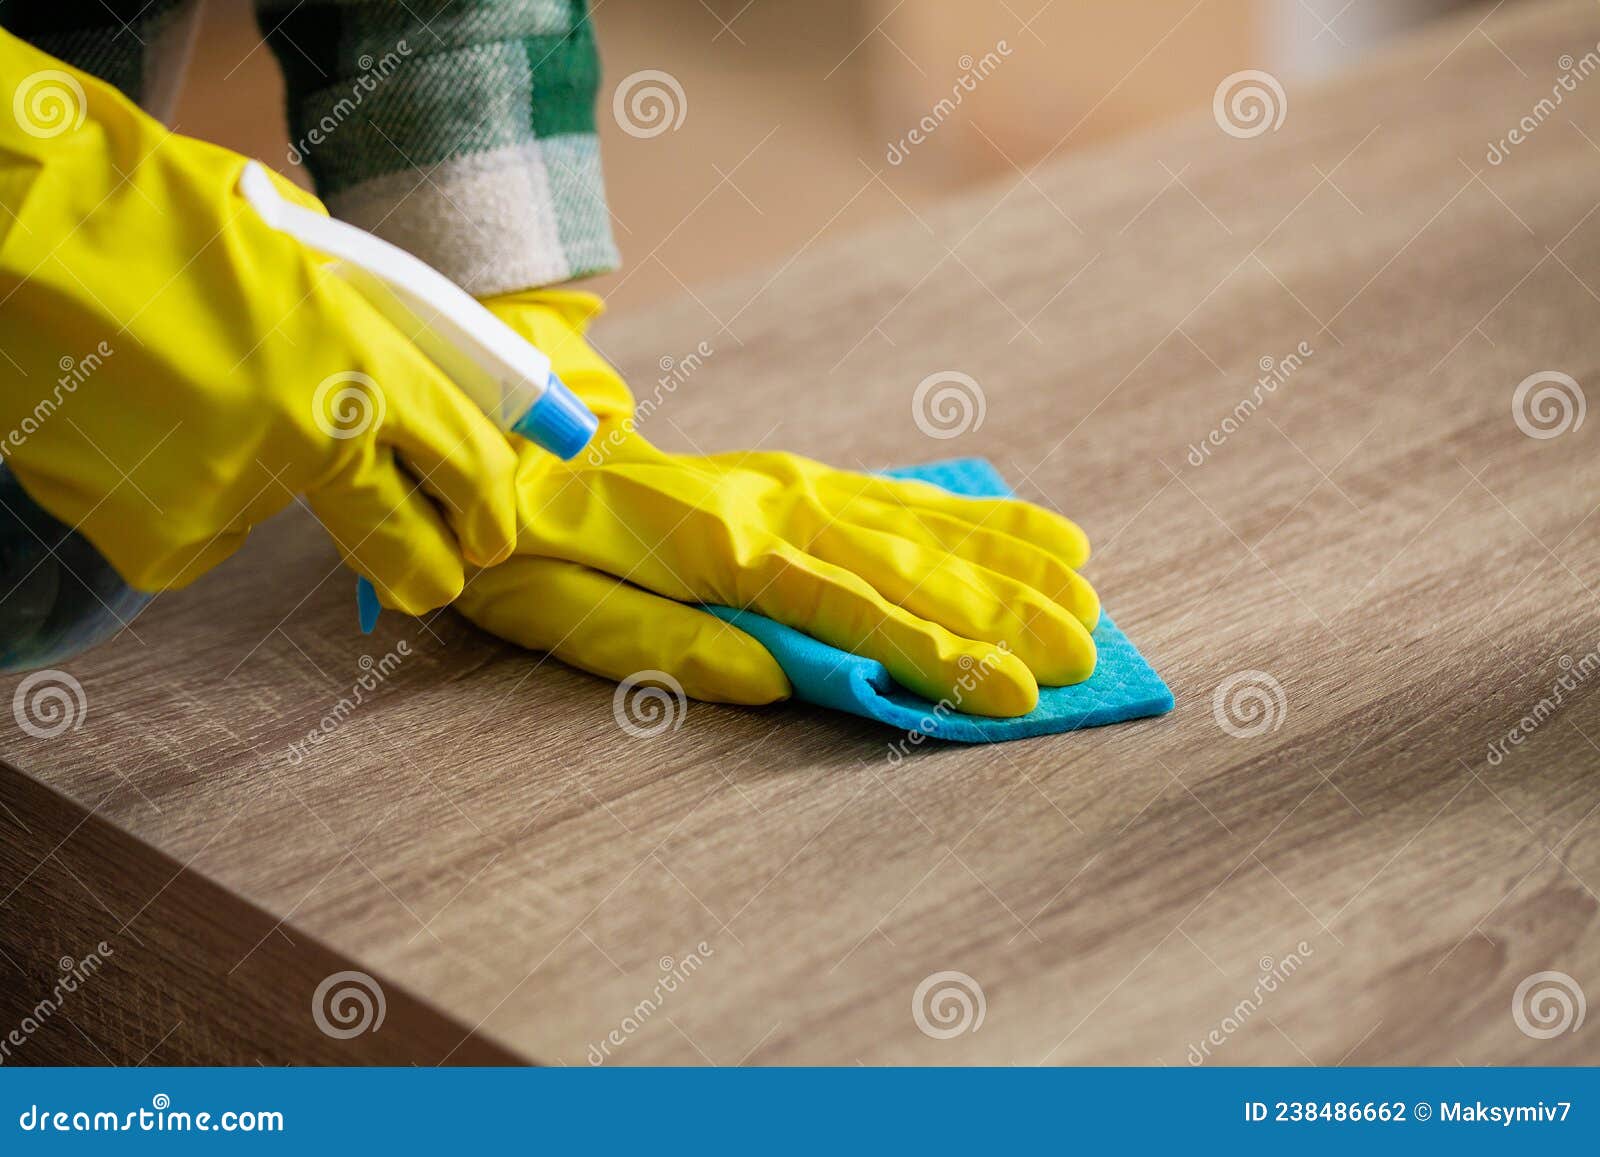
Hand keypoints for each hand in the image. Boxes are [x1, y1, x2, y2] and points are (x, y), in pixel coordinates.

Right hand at [0, 33, 517, 610]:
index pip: (468, 463)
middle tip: (429, 578)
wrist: (20, 219)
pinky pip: (188, 533)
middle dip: (428, 571)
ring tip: (175, 392)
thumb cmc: (161, 213)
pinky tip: (132, 427)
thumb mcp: (302, 253)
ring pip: (268, 521)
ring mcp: (230, 494)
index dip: (489, 511)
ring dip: (243, 478)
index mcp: (362, 359)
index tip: (490, 537)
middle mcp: (311, 439)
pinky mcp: (155, 535)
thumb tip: (421, 388)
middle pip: (406, 549)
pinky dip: (168, 496)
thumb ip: (366, 330)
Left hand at [455, 292, 1098, 717]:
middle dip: (1003, 614)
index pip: (851, 610)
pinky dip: (978, 517)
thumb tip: (779, 680)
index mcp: (720, 548)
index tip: (1014, 698)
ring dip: (1010, 565)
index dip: (939, 656)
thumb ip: (667, 646)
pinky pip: (904, 498)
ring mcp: (794, 483)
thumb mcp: (564, 615)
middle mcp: (774, 504)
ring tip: (1088, 598)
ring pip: (922, 526)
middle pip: (908, 564)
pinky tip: (1039, 532)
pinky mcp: (801, 479)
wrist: (519, 456)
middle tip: (1086, 655)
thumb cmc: (533, 554)